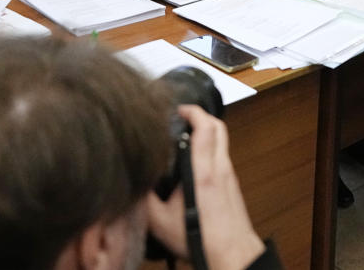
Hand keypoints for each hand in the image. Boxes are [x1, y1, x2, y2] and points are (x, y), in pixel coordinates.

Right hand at [145, 106, 264, 269]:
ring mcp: (230, 174)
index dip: (193, 112)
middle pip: (219, 126)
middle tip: (182, 116)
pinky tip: (194, 159)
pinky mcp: (233, 183)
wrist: (233, 254)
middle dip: (201, 115)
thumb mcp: (161, 222)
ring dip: (206, 130)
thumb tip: (130, 182)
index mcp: (204, 171)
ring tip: (185, 134)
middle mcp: (220, 167)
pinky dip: (210, 146)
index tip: (178, 109)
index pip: (206, 127)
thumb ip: (144, 200)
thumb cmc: (201, 239)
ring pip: (222, 139)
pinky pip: (222, 154)